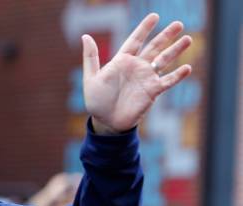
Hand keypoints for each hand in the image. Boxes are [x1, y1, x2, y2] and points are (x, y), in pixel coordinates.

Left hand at [82, 13, 191, 133]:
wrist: (106, 122)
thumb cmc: (96, 101)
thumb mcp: (90, 78)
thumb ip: (90, 57)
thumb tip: (85, 36)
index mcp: (121, 61)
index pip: (135, 40)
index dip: (144, 28)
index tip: (154, 16)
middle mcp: (136, 67)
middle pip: (154, 47)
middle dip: (166, 35)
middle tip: (179, 24)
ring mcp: (146, 78)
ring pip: (164, 60)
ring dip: (175, 50)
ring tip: (188, 39)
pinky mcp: (152, 91)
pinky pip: (167, 81)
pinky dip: (177, 75)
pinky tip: (187, 68)